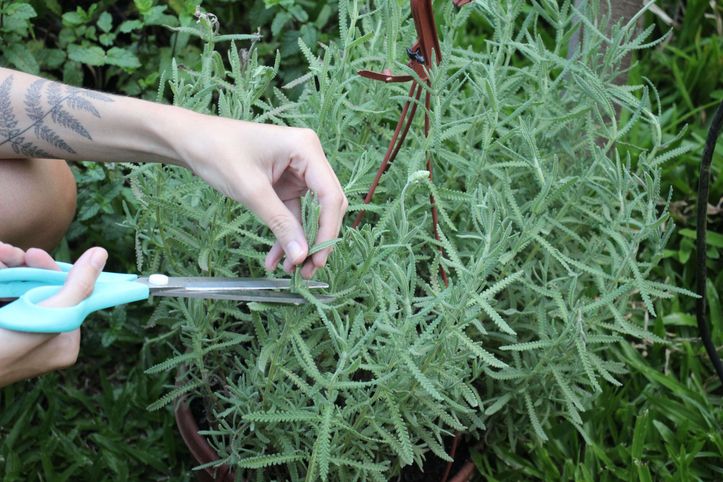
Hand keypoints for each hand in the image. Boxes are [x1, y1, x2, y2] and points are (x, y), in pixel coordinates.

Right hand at [0, 243, 106, 387]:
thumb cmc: (4, 350)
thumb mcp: (46, 316)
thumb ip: (78, 287)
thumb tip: (100, 254)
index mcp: (63, 343)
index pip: (69, 297)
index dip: (52, 272)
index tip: (35, 255)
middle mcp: (43, 340)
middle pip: (41, 290)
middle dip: (23, 267)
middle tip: (10, 253)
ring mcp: (18, 333)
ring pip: (19, 289)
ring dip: (7, 267)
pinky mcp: (2, 326)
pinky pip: (5, 294)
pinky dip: (0, 277)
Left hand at [178, 117, 347, 278]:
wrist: (191, 141)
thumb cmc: (219, 152)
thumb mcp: (251, 190)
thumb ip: (280, 223)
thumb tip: (301, 255)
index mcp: (306, 149)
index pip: (330, 195)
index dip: (327, 230)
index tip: (317, 259)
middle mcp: (309, 159)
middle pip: (326, 206)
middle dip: (317, 239)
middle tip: (307, 270)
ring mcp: (299, 172)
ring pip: (311, 215)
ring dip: (301, 242)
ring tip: (290, 269)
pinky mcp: (286, 185)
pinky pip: (293, 215)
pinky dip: (285, 235)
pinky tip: (274, 258)